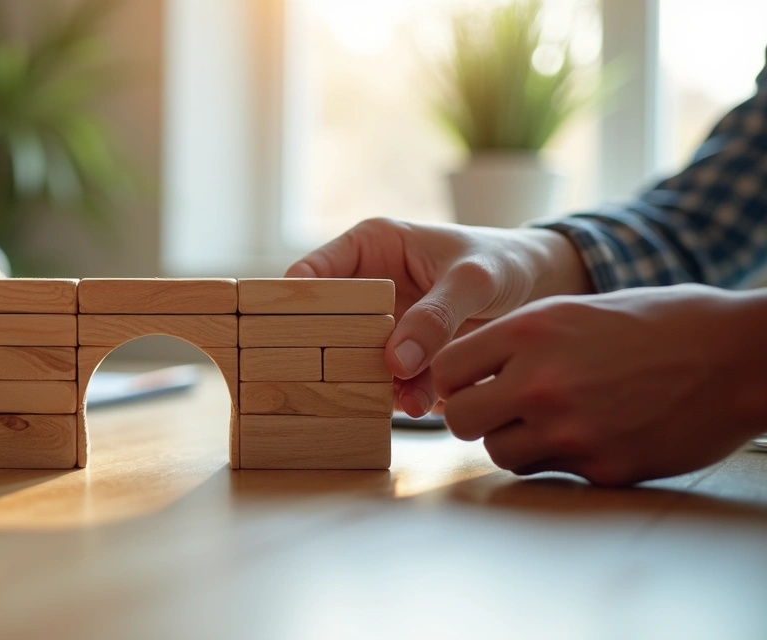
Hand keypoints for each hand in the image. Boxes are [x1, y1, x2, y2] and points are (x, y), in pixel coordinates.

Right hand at [287, 218, 593, 416]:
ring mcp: (380, 323)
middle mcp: (365, 286)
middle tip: (346, 383)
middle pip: (325, 325)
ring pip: (353, 358)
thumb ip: (436, 317)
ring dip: (371, 382)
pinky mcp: (400, 355)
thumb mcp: (473, 281)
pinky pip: (384, 379)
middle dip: (336, 356)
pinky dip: (398, 394)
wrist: (539, 287)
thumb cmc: (502, 263)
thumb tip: (396, 361)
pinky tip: (420, 403)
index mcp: (367, 247)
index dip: (295, 306)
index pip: (310, 275)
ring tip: (407, 400)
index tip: (297, 340)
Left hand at [433, 285, 766, 485]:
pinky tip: (586, 432)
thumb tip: (464, 370)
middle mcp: (541, 380)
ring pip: (497, 451)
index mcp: (531, 331)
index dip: (450, 380)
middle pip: (460, 419)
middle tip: (498, 408)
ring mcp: (570, 429)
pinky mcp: (600, 467)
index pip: (445, 368)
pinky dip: (555, 457)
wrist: (737, 358)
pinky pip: (545, 471)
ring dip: (512, 439)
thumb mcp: (575, 311)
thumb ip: (516, 340)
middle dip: (473, 416)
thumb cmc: (659, 325)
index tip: (466, 383)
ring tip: (548, 419)